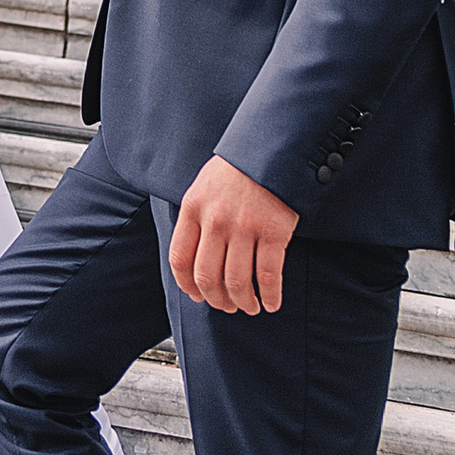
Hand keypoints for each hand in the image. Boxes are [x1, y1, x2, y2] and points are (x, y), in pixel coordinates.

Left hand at [169, 156, 299, 315]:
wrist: (272, 148)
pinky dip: (270, 296)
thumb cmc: (238, 169)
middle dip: (217, 300)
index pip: (180, 259)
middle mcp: (215, 220)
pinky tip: (271, 303)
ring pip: (237, 282)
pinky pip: (268, 275)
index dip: (187, 285)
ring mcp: (244, 226)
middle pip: (207, 277)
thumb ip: (195, 218)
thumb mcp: (203, 186)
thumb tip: (192, 258)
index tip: (197, 296)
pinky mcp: (273, 231)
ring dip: (243, 302)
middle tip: (227, 306)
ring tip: (249, 307)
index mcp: (193, 208)